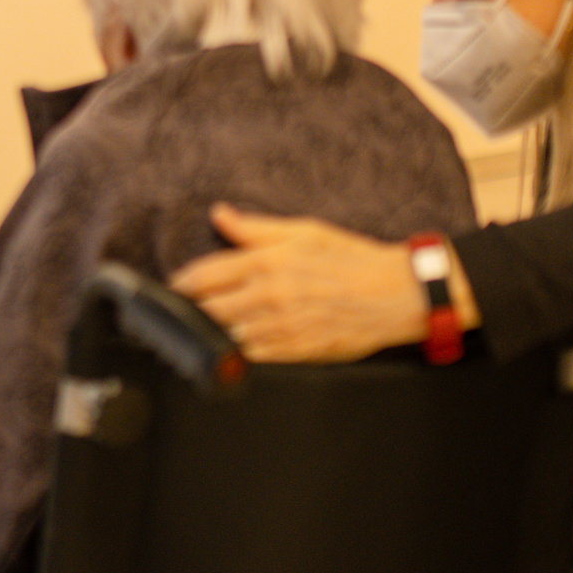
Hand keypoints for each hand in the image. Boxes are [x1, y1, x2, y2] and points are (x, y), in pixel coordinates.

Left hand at [170, 204, 429, 362]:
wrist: (394, 295)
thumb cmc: (352, 259)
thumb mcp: (305, 231)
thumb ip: (256, 228)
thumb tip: (220, 215)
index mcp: (268, 261)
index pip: (204, 274)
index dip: (183, 283)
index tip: (177, 286)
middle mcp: (269, 295)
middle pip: (208, 308)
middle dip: (194, 308)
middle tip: (190, 307)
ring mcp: (280, 327)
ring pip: (224, 335)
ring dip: (215, 331)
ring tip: (210, 326)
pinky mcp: (293, 352)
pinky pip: (250, 357)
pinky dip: (238, 350)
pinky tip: (239, 342)